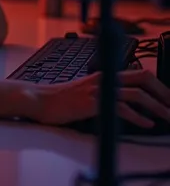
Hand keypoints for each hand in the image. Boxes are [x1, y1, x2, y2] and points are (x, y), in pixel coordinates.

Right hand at [29, 69, 169, 128]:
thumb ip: (104, 91)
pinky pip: (121, 108)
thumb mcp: (86, 91)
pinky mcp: (93, 103)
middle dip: (163, 92)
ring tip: (168, 117)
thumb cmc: (60, 99)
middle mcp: (104, 78)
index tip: (168, 98)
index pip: (138, 73)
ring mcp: (99, 90)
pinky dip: (138, 117)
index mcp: (104, 74)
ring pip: (137, 93)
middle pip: (143, 77)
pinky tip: (147, 124)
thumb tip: (124, 102)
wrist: (39, 100)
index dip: (157, 84)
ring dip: (157, 106)